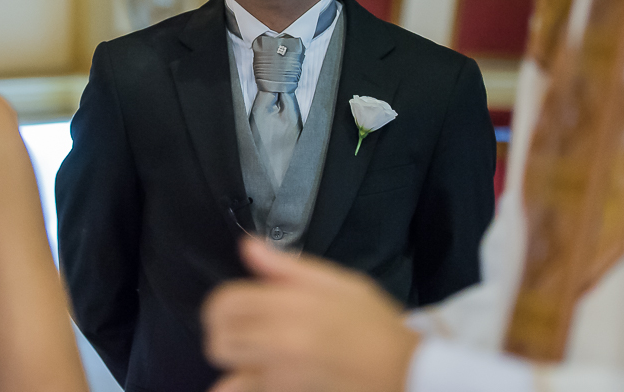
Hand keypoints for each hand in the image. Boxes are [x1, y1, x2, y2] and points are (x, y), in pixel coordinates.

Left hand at [202, 238, 421, 391]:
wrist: (405, 370)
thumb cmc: (373, 323)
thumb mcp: (338, 282)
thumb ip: (286, 266)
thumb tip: (247, 246)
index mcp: (289, 304)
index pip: (225, 303)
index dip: (220, 306)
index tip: (232, 310)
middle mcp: (279, 340)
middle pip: (217, 340)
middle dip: (222, 335)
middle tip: (241, 334)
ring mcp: (281, 374)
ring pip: (229, 369)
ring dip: (234, 363)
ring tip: (252, 357)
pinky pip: (247, 389)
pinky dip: (245, 384)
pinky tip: (258, 377)